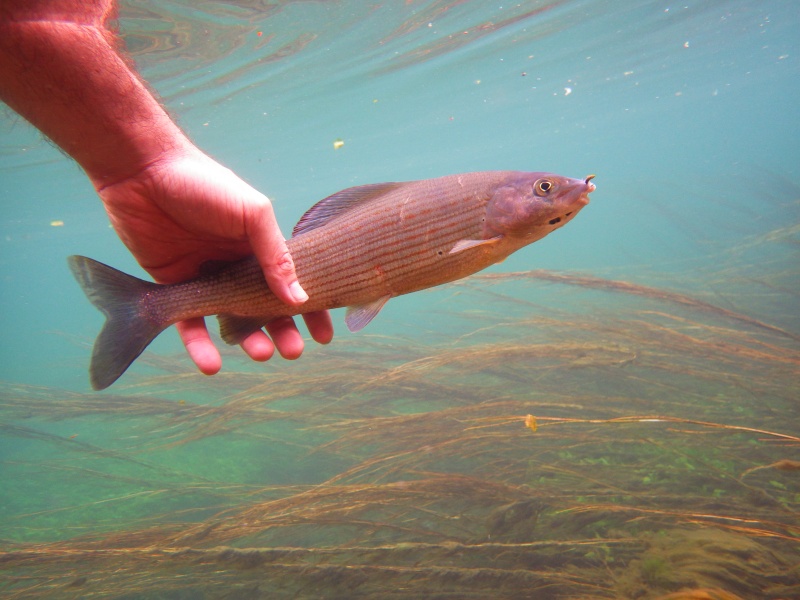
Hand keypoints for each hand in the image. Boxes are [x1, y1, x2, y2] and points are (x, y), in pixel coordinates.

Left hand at [95, 146, 333, 374]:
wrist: (142, 171)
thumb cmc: (204, 183)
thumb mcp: (252, 214)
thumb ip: (276, 254)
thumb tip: (300, 298)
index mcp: (259, 246)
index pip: (291, 283)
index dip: (310, 310)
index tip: (323, 336)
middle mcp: (236, 265)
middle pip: (264, 308)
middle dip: (283, 331)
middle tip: (293, 351)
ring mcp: (206, 278)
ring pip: (230, 320)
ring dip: (248, 341)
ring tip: (261, 354)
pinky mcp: (173, 287)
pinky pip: (188, 324)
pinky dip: (199, 346)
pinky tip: (212, 364)